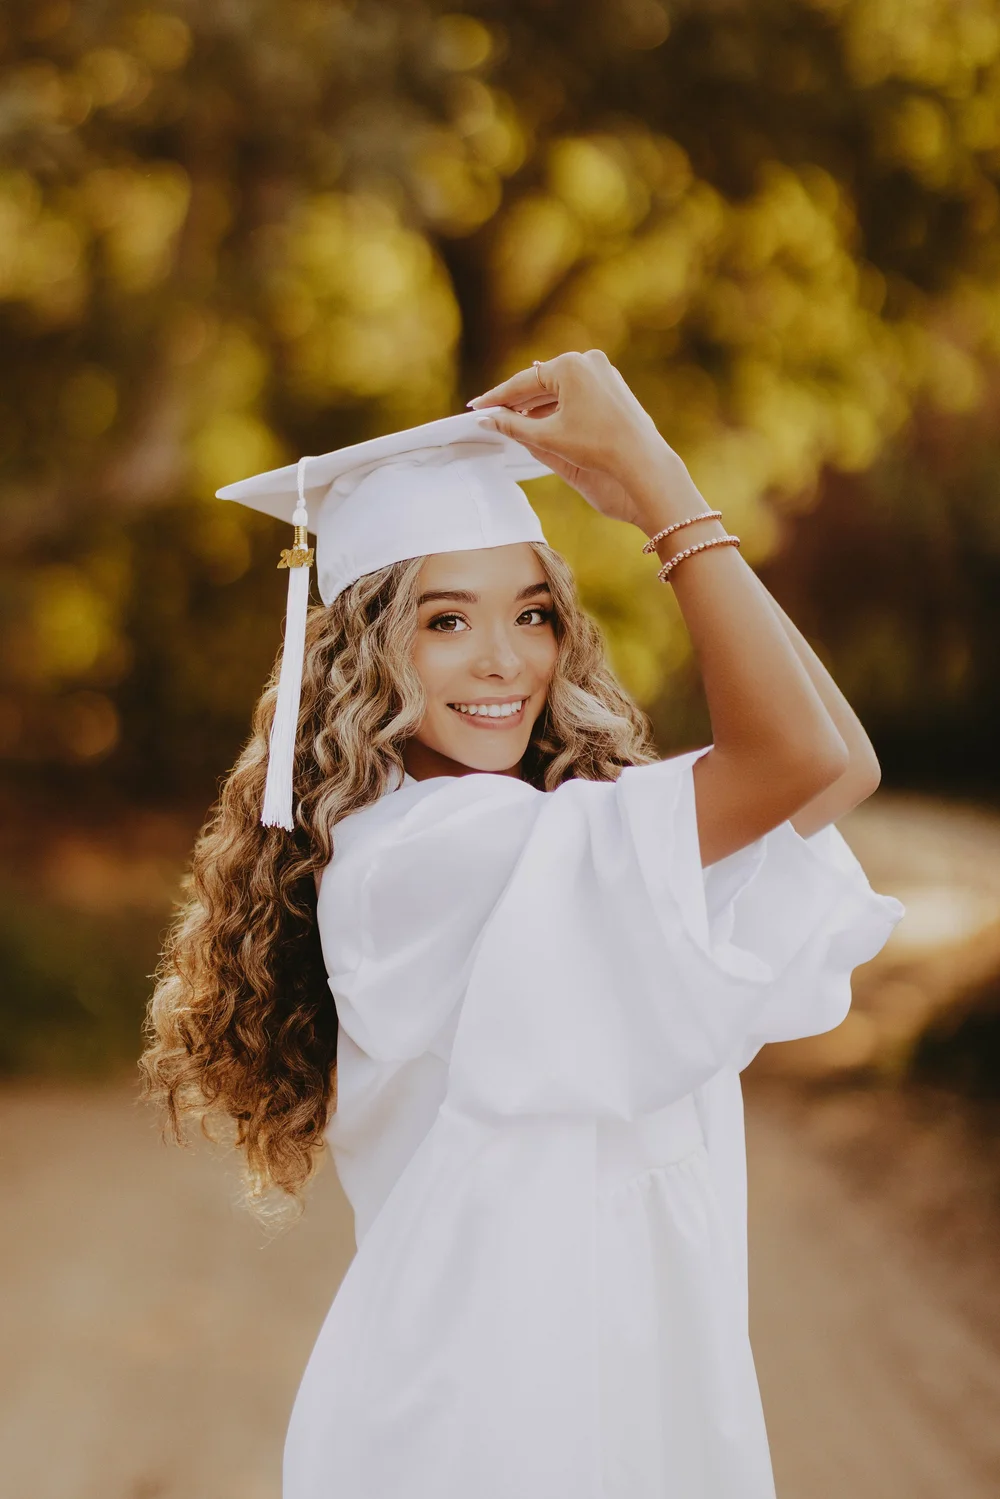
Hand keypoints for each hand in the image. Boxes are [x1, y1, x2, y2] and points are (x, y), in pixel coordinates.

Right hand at [469, 350, 676, 527]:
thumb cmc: (596, 446)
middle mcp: (587, 360)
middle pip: (541, 383)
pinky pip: (576, 392)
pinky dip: (558, 405)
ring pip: (559, 388)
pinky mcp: (613, 385)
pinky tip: (543, 420)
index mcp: (570, 365)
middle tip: (491, 414)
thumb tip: (486, 419)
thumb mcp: (548, 437)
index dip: (497, 398)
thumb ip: (513, 426)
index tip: (476, 406)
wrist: (642, 460)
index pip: (523, 382)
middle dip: (517, 401)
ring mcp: (603, 371)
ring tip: (513, 421)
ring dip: (537, 405)